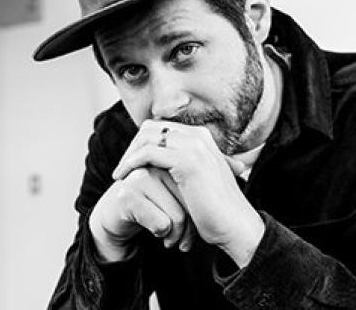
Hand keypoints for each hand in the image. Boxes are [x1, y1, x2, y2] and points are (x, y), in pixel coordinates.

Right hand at [89, 167, 194, 261]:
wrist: (115, 219)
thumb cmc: (152, 206)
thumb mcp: (179, 193)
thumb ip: (202, 182)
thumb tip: (240, 168)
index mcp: (171, 159)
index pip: (198, 189)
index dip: (199, 213)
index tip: (192, 231)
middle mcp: (156, 165)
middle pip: (190, 202)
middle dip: (189, 228)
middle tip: (183, 242)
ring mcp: (139, 177)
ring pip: (177, 215)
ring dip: (176, 235)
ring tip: (169, 240)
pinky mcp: (127, 195)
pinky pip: (160, 224)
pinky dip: (161, 235)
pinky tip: (153, 233)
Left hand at [112, 120, 264, 267]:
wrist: (235, 226)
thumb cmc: (216, 210)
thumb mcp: (197, 181)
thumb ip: (181, 167)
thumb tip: (161, 166)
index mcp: (202, 138)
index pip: (161, 128)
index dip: (142, 144)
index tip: (130, 164)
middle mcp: (199, 136)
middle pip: (152, 128)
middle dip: (133, 146)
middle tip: (122, 169)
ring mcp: (194, 146)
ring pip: (147, 138)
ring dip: (129, 154)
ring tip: (120, 174)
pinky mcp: (187, 161)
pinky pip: (148, 153)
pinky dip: (132, 163)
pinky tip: (124, 177)